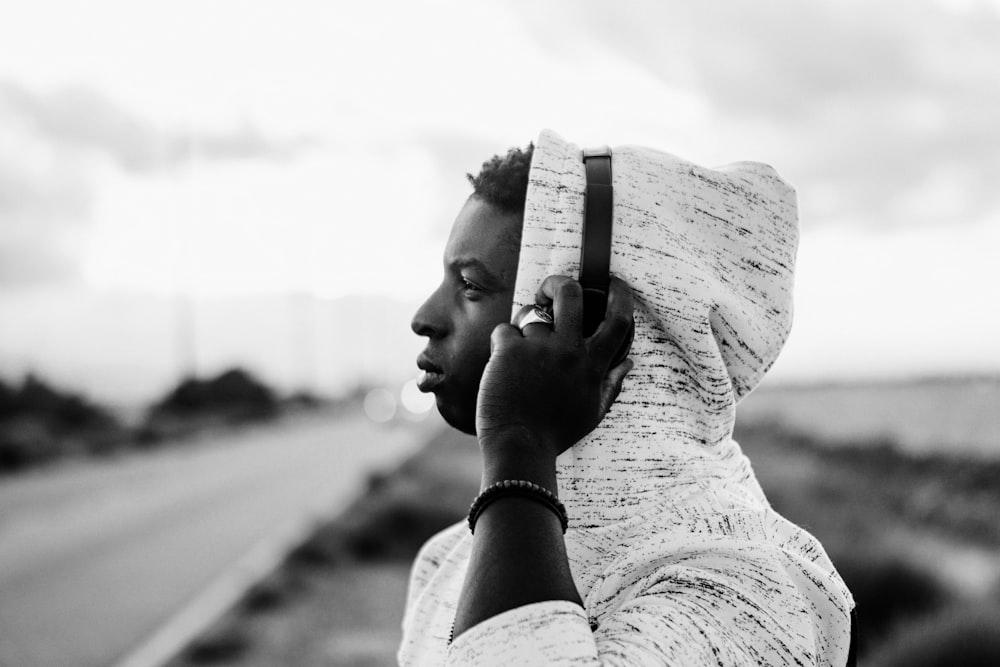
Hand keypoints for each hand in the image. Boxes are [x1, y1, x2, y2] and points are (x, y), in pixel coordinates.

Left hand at [476, 275, 634, 466]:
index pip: (617, 319)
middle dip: (558, 283)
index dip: (619, 294)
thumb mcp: (593, 412)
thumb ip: (612, 383)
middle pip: (571, 293)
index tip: (614, 283)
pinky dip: (501, 344)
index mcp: (592, 365)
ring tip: (519, 356)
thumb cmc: (556, 433)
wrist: (520, 448)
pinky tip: (502, 368)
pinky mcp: (509, 351)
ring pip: (529, 313)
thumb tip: (629, 362)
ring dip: (523, 328)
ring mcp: (539, 348)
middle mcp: (569, 351)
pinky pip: (504, 330)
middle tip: (549, 292)